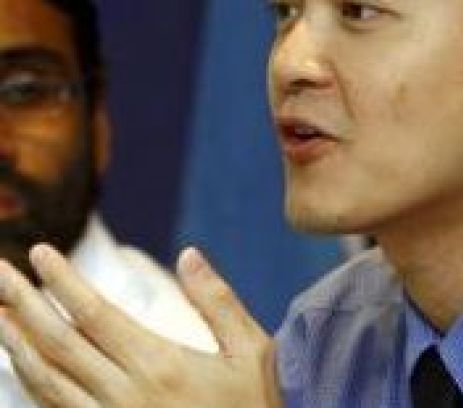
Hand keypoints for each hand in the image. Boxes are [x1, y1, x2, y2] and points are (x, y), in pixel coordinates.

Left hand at [0, 244, 283, 407]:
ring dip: (14, 343)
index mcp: (161, 364)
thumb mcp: (252, 352)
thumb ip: (219, 301)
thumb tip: (189, 254)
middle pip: (58, 343)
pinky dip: (31, 383)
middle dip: (21, 303)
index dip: (62, 282)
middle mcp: (126, 394)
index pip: (96, 314)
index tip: (40, 252)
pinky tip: (19, 362)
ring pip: (47, 380)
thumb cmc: (257, 407)